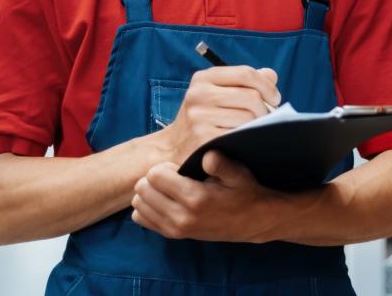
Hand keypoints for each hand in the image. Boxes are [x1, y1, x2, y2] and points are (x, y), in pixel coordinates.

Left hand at [131, 151, 290, 242]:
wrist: (252, 221)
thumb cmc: (244, 191)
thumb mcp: (238, 174)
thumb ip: (222, 164)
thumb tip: (207, 156)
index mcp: (194, 199)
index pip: (155, 175)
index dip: (165, 166)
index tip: (179, 167)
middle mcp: (181, 217)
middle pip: (143, 189)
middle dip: (154, 177)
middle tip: (174, 176)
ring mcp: (175, 229)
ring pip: (139, 204)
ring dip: (149, 191)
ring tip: (169, 187)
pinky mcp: (173, 235)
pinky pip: (142, 218)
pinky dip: (147, 206)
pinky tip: (164, 199)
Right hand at [156, 65, 278, 164]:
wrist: (173, 147)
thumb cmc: (203, 118)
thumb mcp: (217, 93)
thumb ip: (244, 82)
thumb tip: (271, 75)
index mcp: (203, 78)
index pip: (246, 73)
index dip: (267, 86)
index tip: (274, 98)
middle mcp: (198, 94)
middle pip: (251, 96)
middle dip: (266, 109)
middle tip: (266, 118)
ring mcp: (199, 117)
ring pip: (248, 117)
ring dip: (258, 126)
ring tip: (254, 129)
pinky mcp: (203, 138)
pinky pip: (240, 135)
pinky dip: (248, 138)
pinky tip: (245, 140)